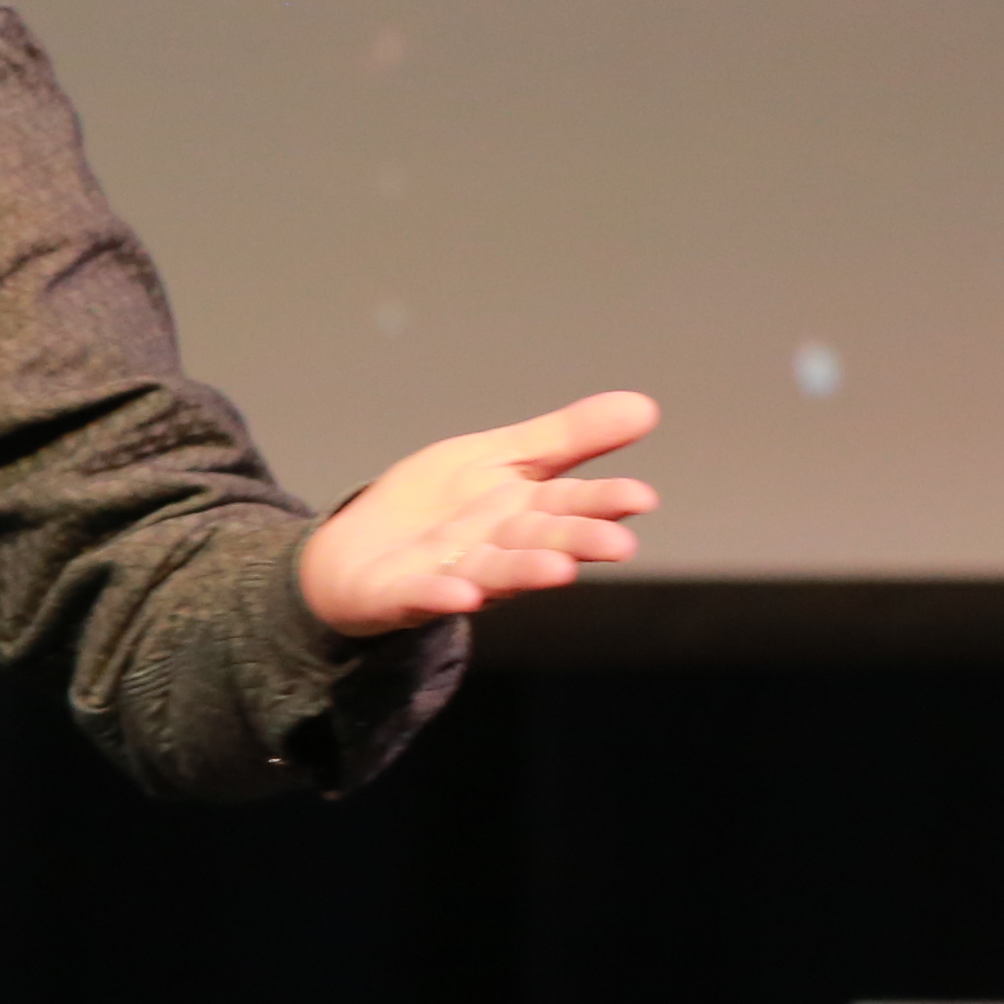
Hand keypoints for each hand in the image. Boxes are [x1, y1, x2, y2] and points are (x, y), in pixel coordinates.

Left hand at [297, 389, 661, 636]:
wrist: (355, 553)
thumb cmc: (439, 508)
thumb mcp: (501, 458)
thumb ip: (568, 438)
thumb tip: (648, 407)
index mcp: (522, 514)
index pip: (569, 504)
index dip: (603, 502)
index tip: (642, 497)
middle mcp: (494, 550)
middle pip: (539, 543)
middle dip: (577, 542)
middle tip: (620, 543)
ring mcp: (449, 576)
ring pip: (493, 574)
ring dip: (525, 573)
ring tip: (560, 571)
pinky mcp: (399, 596)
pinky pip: (422, 596)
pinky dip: (441, 595)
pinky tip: (462, 594)